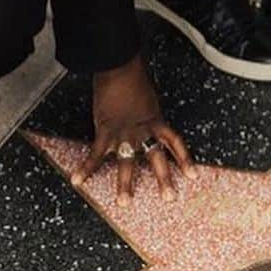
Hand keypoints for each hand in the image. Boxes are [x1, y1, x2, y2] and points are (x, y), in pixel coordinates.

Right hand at [71, 53, 196, 204]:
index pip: (174, 142)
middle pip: (157, 157)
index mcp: (156, 120)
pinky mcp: (106, 130)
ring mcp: (125, 132)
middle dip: (163, 179)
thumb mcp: (148, 96)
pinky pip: (96, 153)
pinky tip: (78, 180)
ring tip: (124, 203)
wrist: (120, 67)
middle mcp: (143, 130)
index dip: (184, 159)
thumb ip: (148, 111)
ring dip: (125, 184)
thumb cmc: (134, 75)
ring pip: (128, 162)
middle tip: (169, 198)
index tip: (193, 175)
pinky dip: (86, 168)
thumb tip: (147, 115)